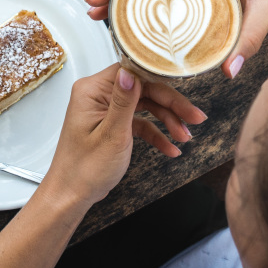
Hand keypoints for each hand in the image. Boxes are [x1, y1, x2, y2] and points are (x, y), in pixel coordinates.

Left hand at [40, 64, 206, 210]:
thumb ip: (124, 102)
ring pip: (145, 106)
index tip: (185, 90)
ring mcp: (105, 110)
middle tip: (195, 118)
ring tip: (186, 137)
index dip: (161, 80)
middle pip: (143, 89)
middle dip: (171, 105)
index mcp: (91, 90)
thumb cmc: (84, 169)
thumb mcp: (111, 135)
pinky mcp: (111, 124)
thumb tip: (131, 71)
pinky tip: (171, 149)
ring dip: (167, 121)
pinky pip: (139, 122)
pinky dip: (155, 134)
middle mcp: (97, 95)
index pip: (133, 72)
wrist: (71, 196)